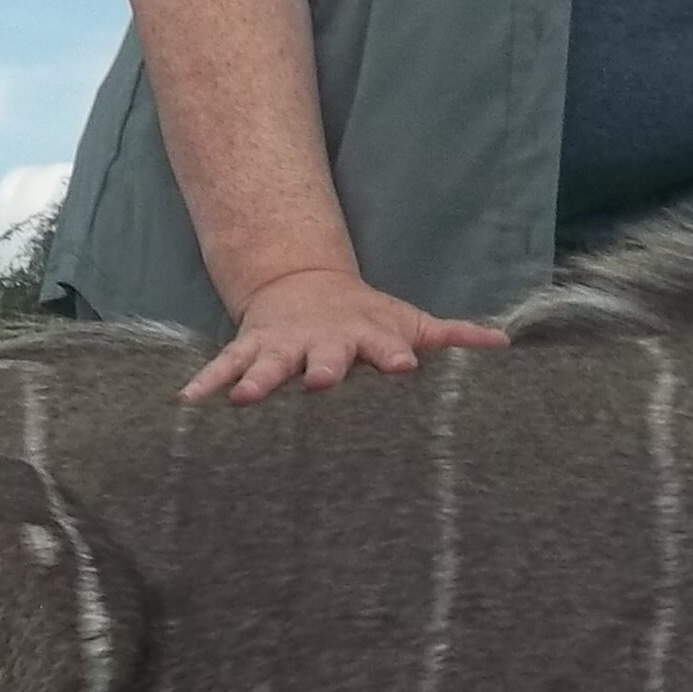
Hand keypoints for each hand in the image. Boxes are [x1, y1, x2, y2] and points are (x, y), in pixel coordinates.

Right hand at [183, 265, 510, 405]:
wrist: (306, 289)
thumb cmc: (368, 321)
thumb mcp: (411, 324)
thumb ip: (454, 337)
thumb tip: (505, 344)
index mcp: (365, 337)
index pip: (384, 347)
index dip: (394, 356)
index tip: (404, 368)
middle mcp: (322, 343)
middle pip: (323, 357)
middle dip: (322, 368)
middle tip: (321, 383)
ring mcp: (283, 346)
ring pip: (268, 364)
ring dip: (256, 379)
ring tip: (242, 399)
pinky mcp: (250, 350)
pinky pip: (225, 367)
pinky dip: (207, 382)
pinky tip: (187, 403)